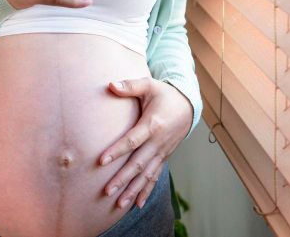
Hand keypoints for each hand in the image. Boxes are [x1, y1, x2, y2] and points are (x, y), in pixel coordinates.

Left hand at [98, 77, 193, 209]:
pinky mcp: (163, 157)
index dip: (117, 150)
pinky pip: (155, 177)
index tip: (101, 161)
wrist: (188, 106)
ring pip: (147, 175)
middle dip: (122, 178)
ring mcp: (162, 152)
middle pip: (138, 163)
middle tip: (107, 191)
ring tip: (119, 203)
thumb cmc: (164, 94)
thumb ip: (130, 86)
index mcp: (152, 124)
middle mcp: (158, 142)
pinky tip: (137, 204)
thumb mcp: (149, 85)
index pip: (132, 140)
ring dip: (133, 190)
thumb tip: (110, 85)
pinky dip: (147, 191)